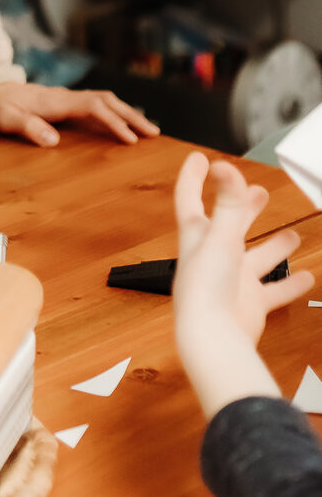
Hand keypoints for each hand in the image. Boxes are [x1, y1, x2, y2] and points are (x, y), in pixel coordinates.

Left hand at [0, 80, 158, 148]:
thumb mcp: (4, 118)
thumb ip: (27, 127)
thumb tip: (54, 141)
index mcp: (55, 101)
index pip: (93, 107)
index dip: (114, 122)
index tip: (131, 139)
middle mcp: (64, 97)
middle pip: (106, 101)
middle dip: (131, 116)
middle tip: (154, 134)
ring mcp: (65, 98)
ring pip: (103, 101)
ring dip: (125, 113)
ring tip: (146, 130)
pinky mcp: (62, 103)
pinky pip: (95, 105)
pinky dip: (113, 114)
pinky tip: (120, 125)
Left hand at [173, 151, 312, 418]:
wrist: (213, 337)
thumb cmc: (207, 287)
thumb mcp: (221, 237)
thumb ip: (228, 203)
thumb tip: (225, 167)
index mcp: (197, 236)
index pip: (190, 199)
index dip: (193, 178)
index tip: (200, 159)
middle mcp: (213, 256)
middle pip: (229, 224)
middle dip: (243, 207)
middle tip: (260, 192)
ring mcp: (233, 281)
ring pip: (257, 258)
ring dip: (274, 247)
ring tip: (293, 235)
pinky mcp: (250, 303)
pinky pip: (274, 291)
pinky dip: (290, 284)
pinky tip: (306, 278)